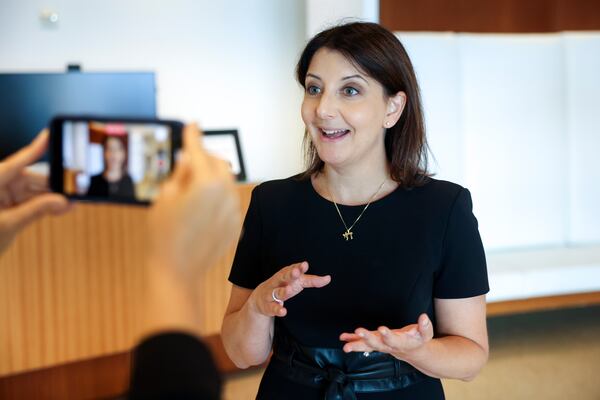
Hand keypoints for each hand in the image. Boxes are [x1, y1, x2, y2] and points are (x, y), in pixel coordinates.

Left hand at [0, 130, 70, 254]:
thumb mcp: (8, 225)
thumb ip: (36, 211)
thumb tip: (61, 201)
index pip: (17, 162)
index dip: (35, 148)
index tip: (49, 134)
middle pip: (30, 178)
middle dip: (52, 185)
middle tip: (73, 189)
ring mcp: (1, 196)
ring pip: (32, 191)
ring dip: (51, 198)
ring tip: (70, 203)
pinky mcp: (6, 207)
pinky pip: (29, 202)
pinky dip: (43, 206)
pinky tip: (60, 207)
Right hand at [147, 124, 240, 280]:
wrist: (178, 271)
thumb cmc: (164, 235)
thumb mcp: (165, 198)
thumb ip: (180, 174)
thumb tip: (187, 159)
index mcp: (207, 183)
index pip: (199, 152)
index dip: (194, 137)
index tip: (193, 126)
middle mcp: (226, 194)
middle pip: (219, 163)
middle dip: (206, 158)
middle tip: (189, 160)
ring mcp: (234, 210)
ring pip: (227, 183)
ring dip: (213, 178)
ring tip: (193, 188)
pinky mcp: (236, 224)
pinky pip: (229, 202)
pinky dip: (218, 197)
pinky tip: (202, 208)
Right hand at [249, 261, 330, 316]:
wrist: (260, 298)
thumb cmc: (283, 286)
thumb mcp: (298, 282)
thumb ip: (312, 281)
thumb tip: (328, 278)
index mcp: (286, 274)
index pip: (292, 269)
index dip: (298, 267)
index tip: (305, 265)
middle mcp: (278, 282)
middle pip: (283, 277)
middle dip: (290, 275)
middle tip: (296, 272)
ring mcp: (272, 294)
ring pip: (278, 292)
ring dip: (283, 291)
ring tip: (289, 290)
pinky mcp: (268, 306)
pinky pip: (273, 308)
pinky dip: (278, 309)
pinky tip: (284, 311)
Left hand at [340, 313, 433, 359]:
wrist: (412, 351)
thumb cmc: (418, 340)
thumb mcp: (425, 334)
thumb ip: (425, 327)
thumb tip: (423, 317)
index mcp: (402, 343)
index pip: (394, 340)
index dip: (388, 335)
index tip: (382, 329)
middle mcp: (388, 346)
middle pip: (377, 344)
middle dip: (368, 339)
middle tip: (360, 332)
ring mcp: (380, 345)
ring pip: (367, 346)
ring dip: (356, 344)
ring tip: (345, 345)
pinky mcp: (375, 342)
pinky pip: (363, 343)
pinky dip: (353, 340)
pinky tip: (343, 337)